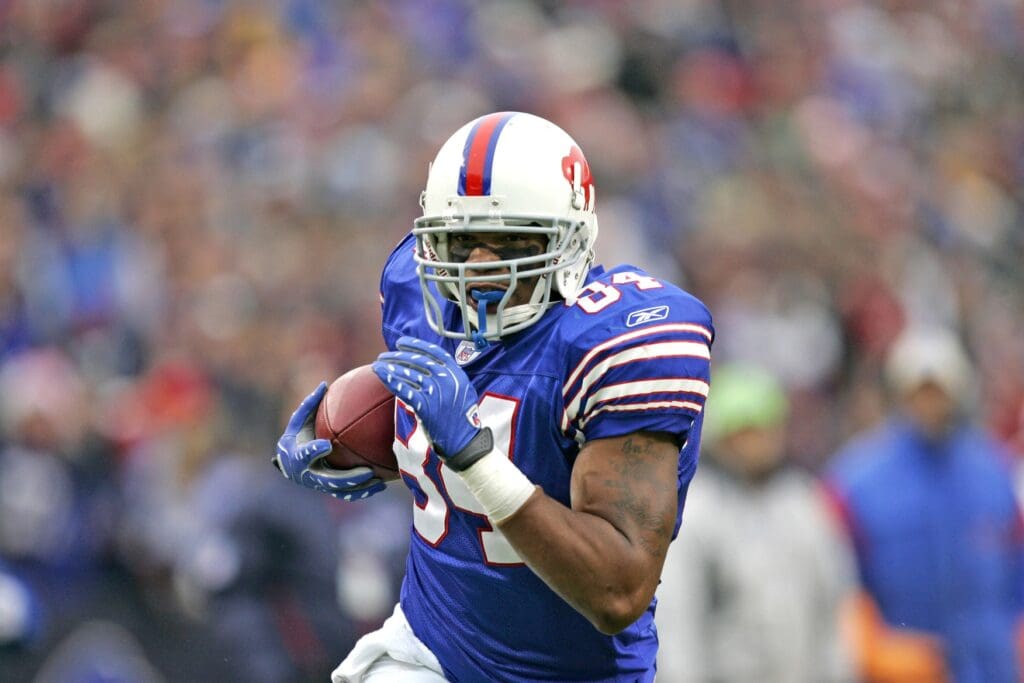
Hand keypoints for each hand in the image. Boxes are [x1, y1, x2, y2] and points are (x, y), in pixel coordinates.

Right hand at [273, 382, 385, 501]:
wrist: (291, 465)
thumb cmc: (297, 437)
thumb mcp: (299, 421)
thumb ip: (310, 404)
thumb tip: (324, 383)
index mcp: (296, 457)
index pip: (304, 455)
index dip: (314, 451)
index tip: (326, 445)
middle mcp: (307, 475)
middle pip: (328, 480)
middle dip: (347, 478)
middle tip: (366, 471)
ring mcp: (319, 485)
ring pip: (340, 491)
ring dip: (359, 487)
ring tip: (378, 479)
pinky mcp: (329, 490)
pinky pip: (348, 494)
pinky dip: (363, 491)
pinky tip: (380, 484)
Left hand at [372, 336, 492, 470]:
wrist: (465, 443)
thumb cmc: (461, 420)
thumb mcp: (462, 392)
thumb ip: (448, 378)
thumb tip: (425, 368)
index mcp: (457, 374)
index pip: (435, 352)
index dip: (416, 345)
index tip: (401, 342)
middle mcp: (447, 380)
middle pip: (419, 361)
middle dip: (398, 356)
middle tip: (383, 355)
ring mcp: (437, 393)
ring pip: (409, 374)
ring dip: (391, 367)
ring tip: (377, 365)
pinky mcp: (426, 406)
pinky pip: (404, 390)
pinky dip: (391, 381)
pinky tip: (382, 375)